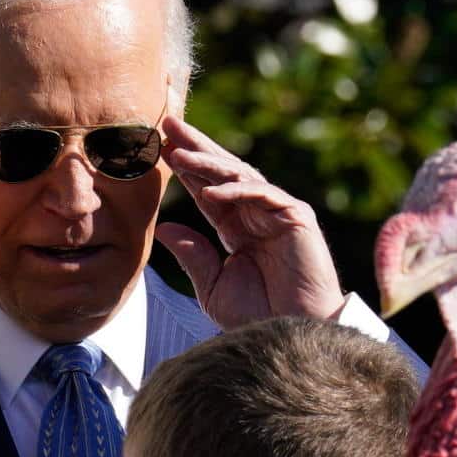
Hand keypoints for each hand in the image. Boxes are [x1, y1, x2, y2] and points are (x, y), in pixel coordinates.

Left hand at [153, 116, 346, 328]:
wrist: (293, 334)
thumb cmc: (258, 316)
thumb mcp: (213, 285)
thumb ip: (193, 254)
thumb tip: (164, 228)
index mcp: (238, 228)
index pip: (207, 189)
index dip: (185, 169)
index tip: (159, 148)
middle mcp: (258, 214)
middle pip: (223, 171)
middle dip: (196, 146)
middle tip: (166, 123)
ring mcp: (279, 212)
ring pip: (239, 176)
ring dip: (207, 162)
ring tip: (177, 151)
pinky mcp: (297, 217)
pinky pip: (262, 195)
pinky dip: (236, 191)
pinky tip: (208, 192)